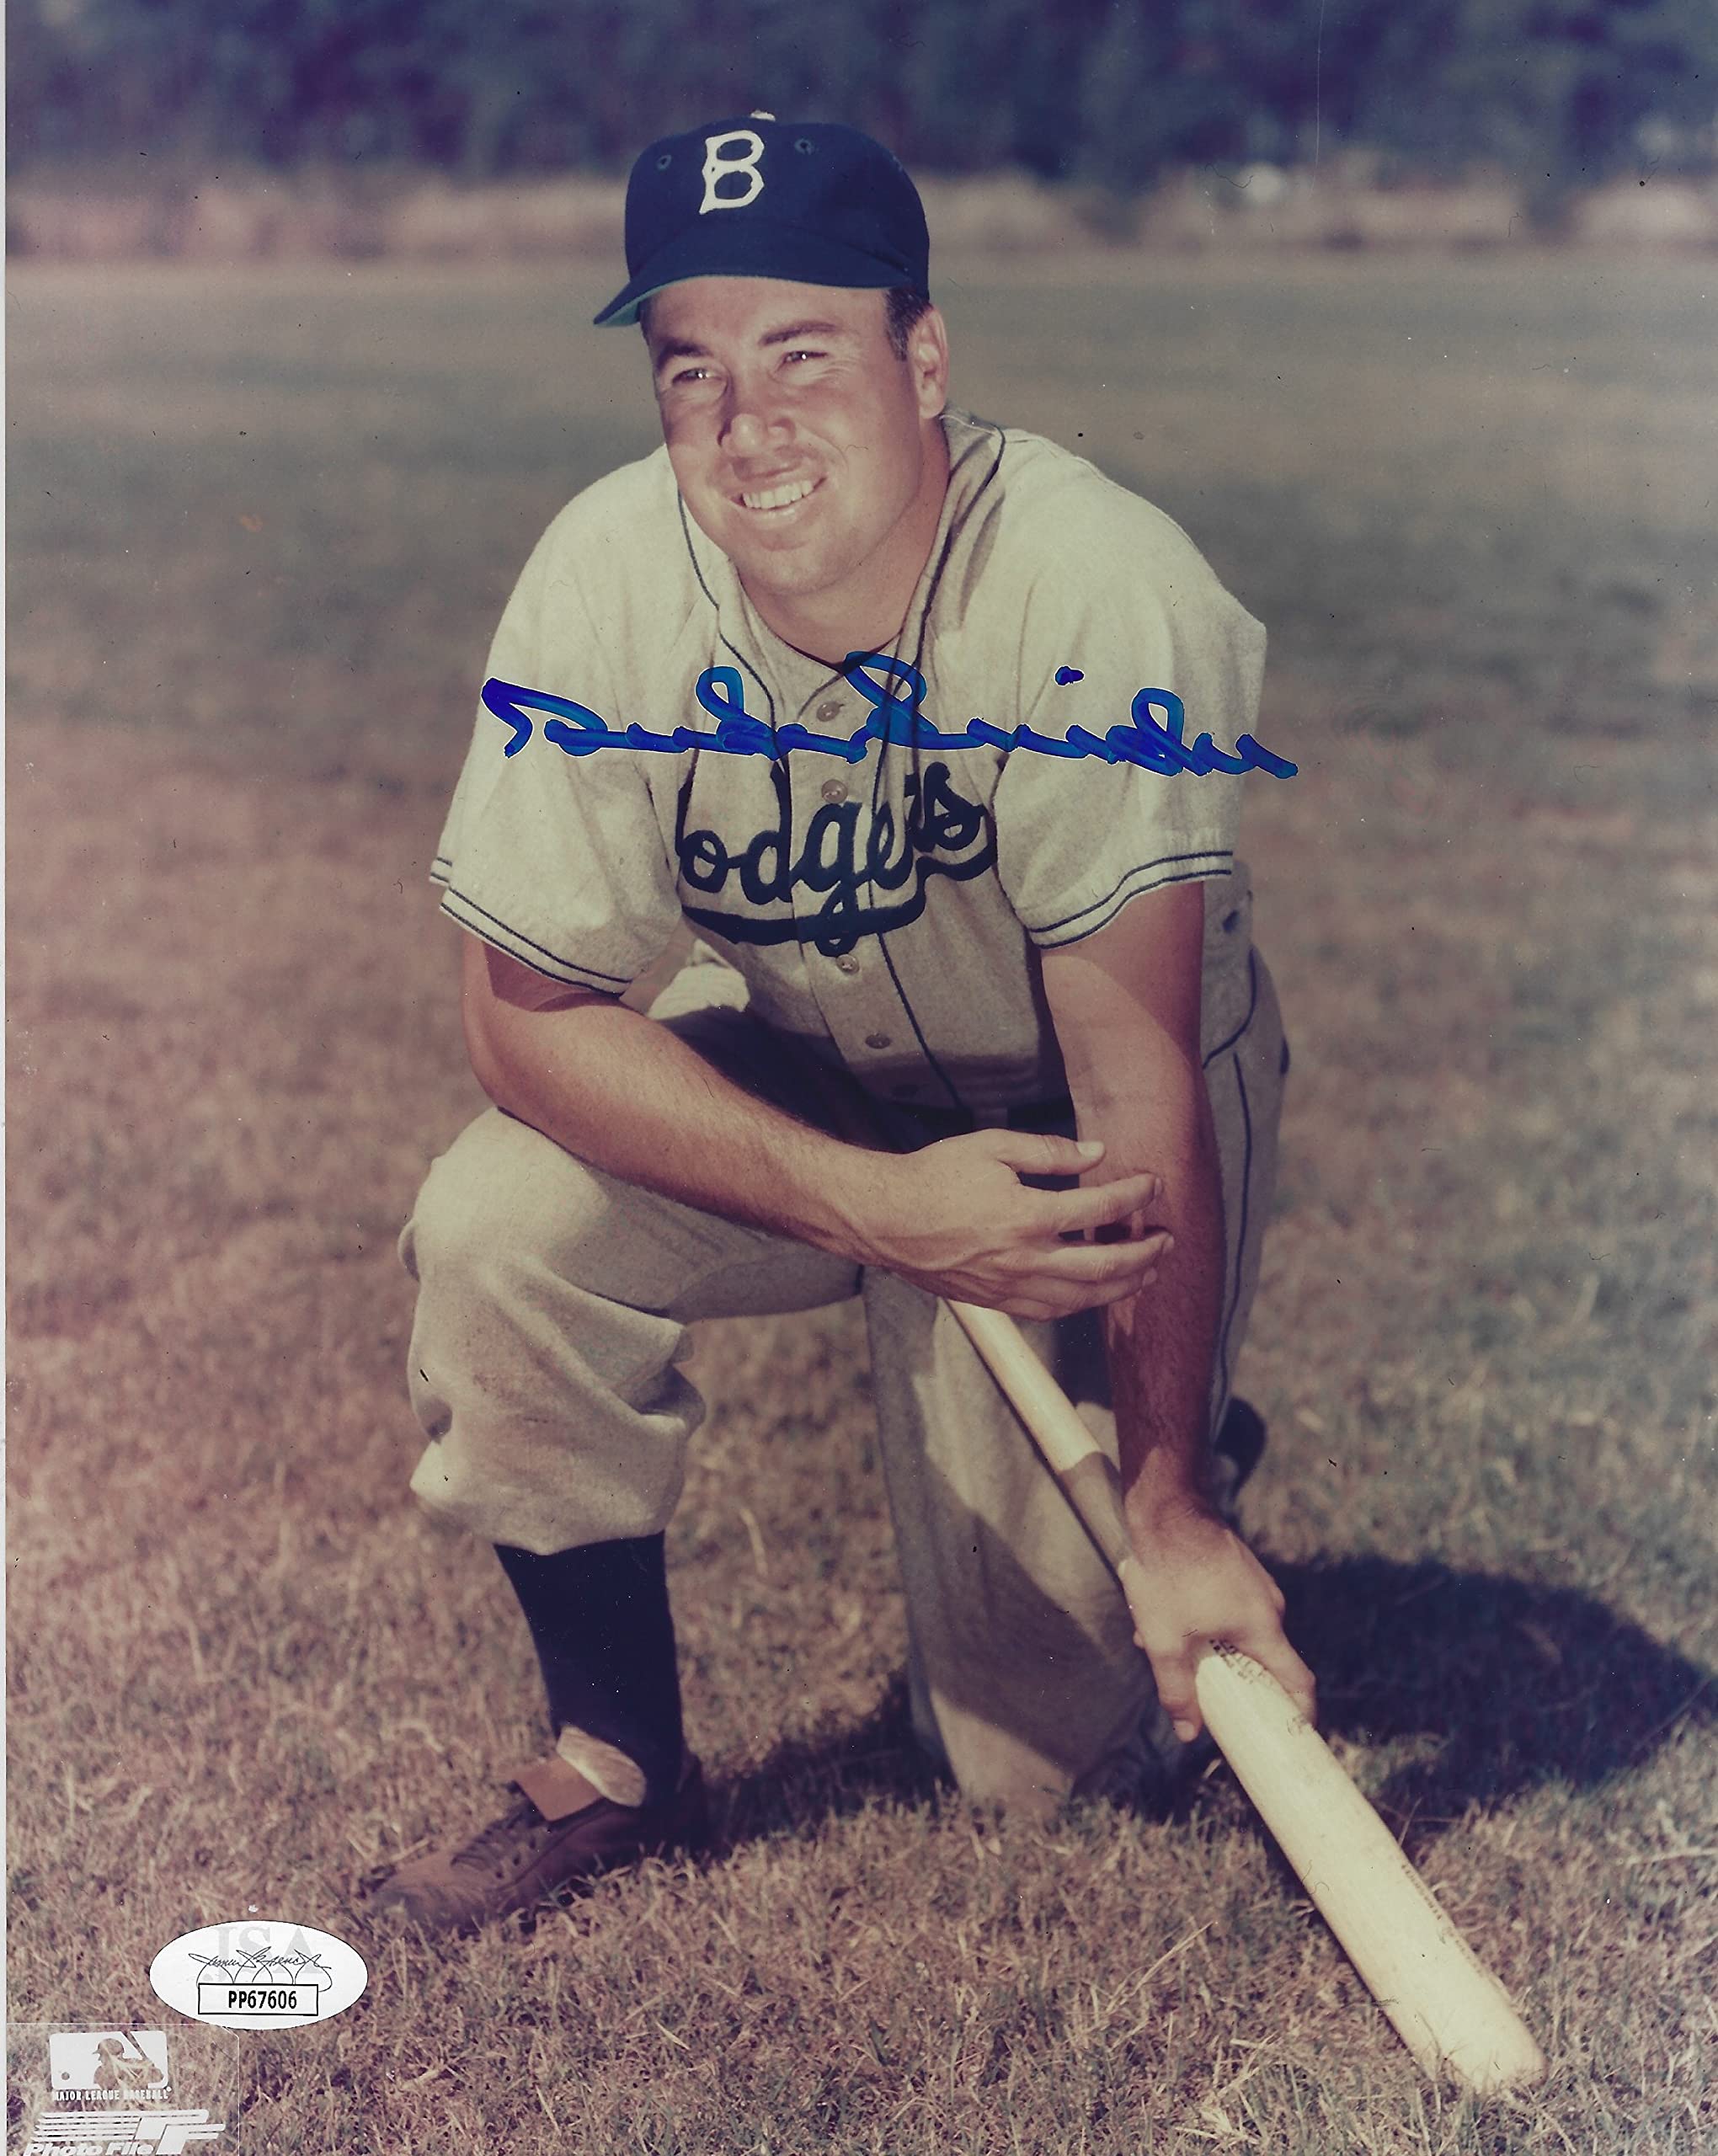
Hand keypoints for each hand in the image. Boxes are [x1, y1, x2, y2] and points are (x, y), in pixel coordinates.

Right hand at [847, 1131, 1171, 1318]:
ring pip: (1082, 1299)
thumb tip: (1096, 1154)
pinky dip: (1082, 1304)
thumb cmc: (934, 1176)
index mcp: (1026, 1216)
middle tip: (1167, 1241)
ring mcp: (1009, 1287)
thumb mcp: (991, 1147)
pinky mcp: (995, 1302)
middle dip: (1143, 1254)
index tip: (1153, 1185)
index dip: (1133, 1196)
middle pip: (1103, 1266)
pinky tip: (1096, 1293)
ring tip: (1146, 1273)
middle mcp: (1023, 1259)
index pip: (1099, 1210)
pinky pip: (1051, 1311)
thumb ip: (1048, 1151)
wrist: (884, 1219)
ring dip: (1121, 1287)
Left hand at [1116, 1510, 1315, 1741]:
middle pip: (1265, 1658)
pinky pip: (1230, 1606)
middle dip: (1234, 1679)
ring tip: (1163, 1645)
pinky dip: (1205, 1619)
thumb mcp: (1163, 1640)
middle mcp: (1269, 1605)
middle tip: (1210, 1697)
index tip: (1293, 1735)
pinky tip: (1165, 1616)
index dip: (1300, 1714)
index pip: (1298, 1681)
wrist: (1166, 1508)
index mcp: (1263, 1627)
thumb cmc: (1167, 1572)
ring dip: (1209, 1645)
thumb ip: (1176, 1689)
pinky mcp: (1238, 1567)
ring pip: (1240, 1630)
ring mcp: (1255, 1583)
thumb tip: (1189, 1733)